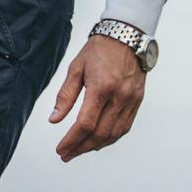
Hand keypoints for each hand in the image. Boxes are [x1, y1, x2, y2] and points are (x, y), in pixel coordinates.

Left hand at [49, 35, 146, 161]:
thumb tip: (54, 120)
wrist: (127, 36)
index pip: (85, 124)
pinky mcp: (138, 100)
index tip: (61, 149)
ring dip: (95, 146)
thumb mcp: (75, 69)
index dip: (72, 140)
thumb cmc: (99, 51)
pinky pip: (125, 126)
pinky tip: (98, 142)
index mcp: (102, 88)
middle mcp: (119, 96)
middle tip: (66, 155)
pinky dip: (111, 138)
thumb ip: (65, 96)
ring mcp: (131, 100)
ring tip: (79, 150)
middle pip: (100, 133)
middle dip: (80, 148)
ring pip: (114, 134)